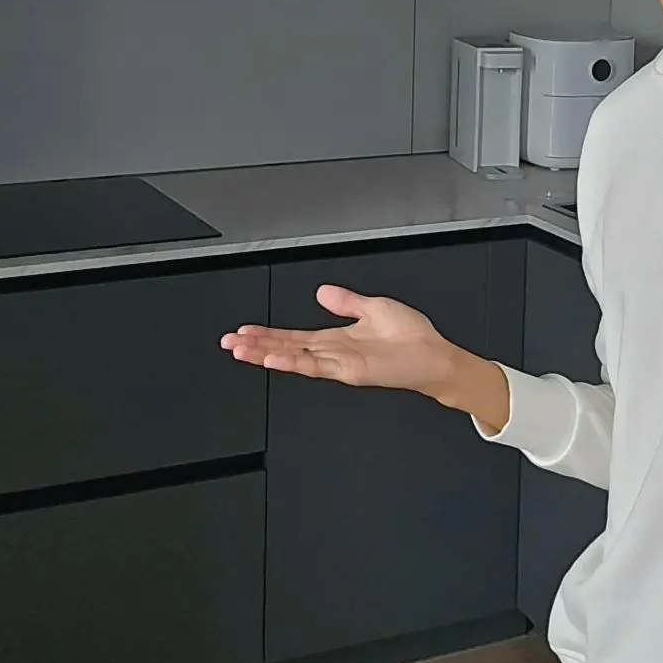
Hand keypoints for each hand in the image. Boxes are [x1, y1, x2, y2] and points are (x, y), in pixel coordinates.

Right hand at [220, 285, 458, 398]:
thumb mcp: (373, 307)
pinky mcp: (351, 371)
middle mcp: (334, 352)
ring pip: (294, 358)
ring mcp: (340, 364)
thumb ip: (345, 301)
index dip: (267, 335)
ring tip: (241, 351)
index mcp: (336, 338)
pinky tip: (274, 359)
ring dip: (266, 355)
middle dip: (256, 346)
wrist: (434, 355)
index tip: (244, 332)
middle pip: (286, 348)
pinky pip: (316, 366)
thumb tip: (322, 291)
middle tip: (228, 343)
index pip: (293, 337)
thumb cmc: (411, 336)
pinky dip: (293, 362)